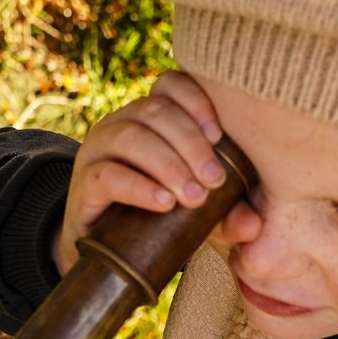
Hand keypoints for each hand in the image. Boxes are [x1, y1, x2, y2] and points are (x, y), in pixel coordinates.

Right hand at [55, 71, 225, 273]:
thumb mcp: (198, 212)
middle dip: (191, 145)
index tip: (219, 136)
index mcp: (149, 117)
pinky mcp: (84, 185)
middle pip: (155, 112)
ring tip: (194, 196)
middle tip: (215, 180)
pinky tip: (164, 203)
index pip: (169, 85)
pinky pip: (108, 176)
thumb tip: (253, 226)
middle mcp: (120, 124)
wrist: (107, 253)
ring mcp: (98, 152)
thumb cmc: (158, 218)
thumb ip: (227, 213)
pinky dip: (140, 187)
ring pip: (131, 138)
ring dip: (169, 165)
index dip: (195, 101)